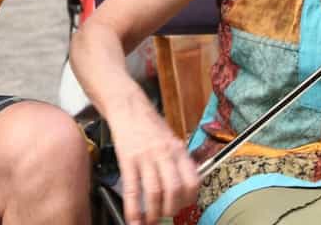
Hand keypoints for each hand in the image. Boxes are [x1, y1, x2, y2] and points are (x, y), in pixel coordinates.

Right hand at [109, 105, 199, 224]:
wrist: (128, 107)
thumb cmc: (149, 125)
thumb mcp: (171, 139)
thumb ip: (178, 161)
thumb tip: (184, 185)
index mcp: (178, 150)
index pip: (193, 180)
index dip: (190, 199)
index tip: (184, 206)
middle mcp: (165, 154)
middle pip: (175, 189)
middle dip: (171, 209)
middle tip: (166, 215)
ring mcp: (146, 157)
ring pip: (155, 192)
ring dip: (154, 212)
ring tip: (150, 221)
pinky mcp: (128, 159)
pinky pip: (132, 189)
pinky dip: (133, 209)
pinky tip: (133, 219)